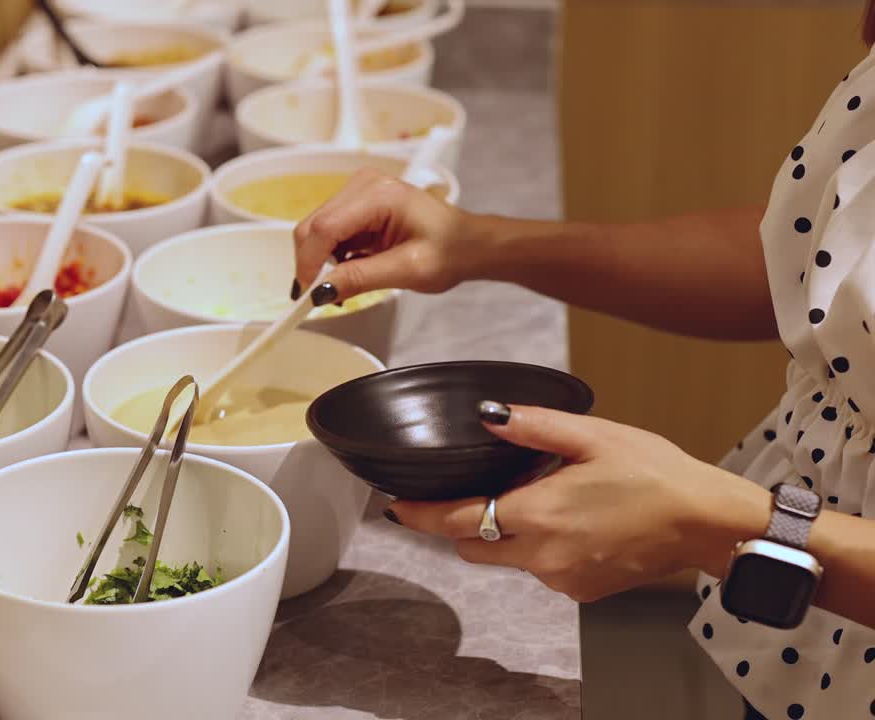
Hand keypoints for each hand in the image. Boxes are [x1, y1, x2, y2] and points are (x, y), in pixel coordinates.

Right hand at [292, 168, 489, 301]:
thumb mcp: (406, 271)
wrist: (468, 243)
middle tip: (321, 297)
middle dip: (312, 264)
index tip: (305, 296)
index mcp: (380, 195)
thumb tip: (321, 292)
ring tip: (345, 284)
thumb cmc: (449, 251)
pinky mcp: (356, 204)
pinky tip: (350, 270)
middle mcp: (364, 185)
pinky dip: (331, 256)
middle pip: (313, 226)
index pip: (324, 227)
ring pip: (316, 230)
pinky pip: (328, 232)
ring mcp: (358, 192)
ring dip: (322, 261)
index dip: (309, 263)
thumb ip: (360, 278)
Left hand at [386, 403, 772, 602]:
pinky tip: (569, 519)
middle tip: (469, 490)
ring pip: (506, 558)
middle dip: (459, 523)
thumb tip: (487, 415)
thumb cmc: (657, 474)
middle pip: (472, 546)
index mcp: (539, 516)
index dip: (420, 515)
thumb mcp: (594, 436)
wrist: (709, 523)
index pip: (456, 521)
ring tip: (538, 494)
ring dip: (504, 532)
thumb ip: (534, 426)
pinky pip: (540, 569)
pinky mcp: (582, 591)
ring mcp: (563, 580)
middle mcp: (542, 557)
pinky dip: (538, 547)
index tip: (395, 506)